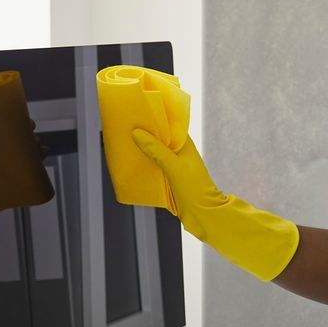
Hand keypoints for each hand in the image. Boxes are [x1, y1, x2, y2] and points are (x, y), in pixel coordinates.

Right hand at [130, 128, 298, 281]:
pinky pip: (153, 165)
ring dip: (142, 148)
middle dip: (144, 133)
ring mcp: (174, 165)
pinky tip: (131, 162)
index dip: (153, 117)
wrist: (203, 215)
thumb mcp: (173, 166)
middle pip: (159, 137)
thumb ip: (156, 149)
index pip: (168, 124)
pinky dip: (144, 163)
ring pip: (155, 151)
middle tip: (124, 126)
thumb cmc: (194, 189)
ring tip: (123, 141)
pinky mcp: (169, 177)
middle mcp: (179, 152)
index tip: (137, 112)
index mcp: (185, 144)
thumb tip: (137, 133)